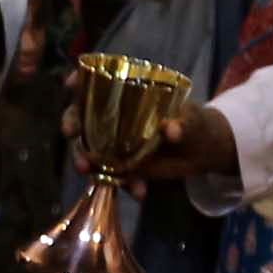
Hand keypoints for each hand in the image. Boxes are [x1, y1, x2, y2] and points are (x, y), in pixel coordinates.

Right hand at [78, 94, 233, 188]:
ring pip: (90, 150)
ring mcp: (117, 145)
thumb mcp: (194, 119)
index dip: (79, 81)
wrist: (202, 152)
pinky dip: (126, 185)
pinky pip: (116, 177)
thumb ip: (184, 123)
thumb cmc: (196, 122)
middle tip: (70, 132)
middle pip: (82, 117)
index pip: (97, 84)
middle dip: (71, 123)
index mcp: (130, 97)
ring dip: (85, 160)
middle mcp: (116, 119)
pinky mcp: (125, 167)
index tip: (70, 83)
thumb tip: (170, 130)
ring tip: (87, 170)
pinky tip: (139, 192)